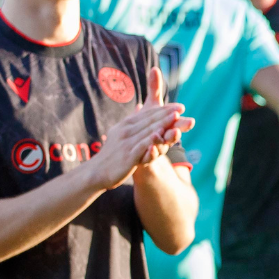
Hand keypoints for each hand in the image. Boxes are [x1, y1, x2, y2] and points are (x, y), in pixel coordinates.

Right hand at [90, 68, 191, 189]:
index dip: (164, 109)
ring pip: (148, 130)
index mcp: (126, 125)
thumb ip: (133, 121)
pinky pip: (141, 146)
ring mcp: (127, 143)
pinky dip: (151, 139)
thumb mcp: (121, 133)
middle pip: (150, 120)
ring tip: (175, 117)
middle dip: (167, 113)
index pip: (148, 114)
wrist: (97, 172)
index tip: (179, 106)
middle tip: (181, 108)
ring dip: (163, 123)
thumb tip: (140, 107)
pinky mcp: (128, 155)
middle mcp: (126, 131)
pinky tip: (160, 135)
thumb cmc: (112, 153)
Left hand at [140, 67, 194, 164]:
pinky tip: (148, 149)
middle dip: (177, 130)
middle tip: (180, 128)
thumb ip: (155, 89)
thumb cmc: (149, 127)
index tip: (184, 113)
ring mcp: (156, 150)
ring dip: (162, 141)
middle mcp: (165, 138)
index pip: (176, 121)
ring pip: (162, 146)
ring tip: (158, 136)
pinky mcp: (146, 160)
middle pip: (173, 134)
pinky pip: (149, 158)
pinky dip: (150, 154)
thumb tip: (155, 68)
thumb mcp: (152, 108)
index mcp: (168, 125)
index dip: (181, 119)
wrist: (139, 153)